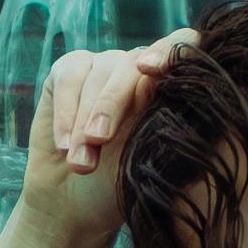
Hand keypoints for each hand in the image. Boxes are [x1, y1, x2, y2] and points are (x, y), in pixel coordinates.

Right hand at [13, 28, 203, 247]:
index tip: (152, 71)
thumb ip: (157, 122)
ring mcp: (104, 66)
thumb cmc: (119, 185)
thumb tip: (153, 84)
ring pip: (98, 74)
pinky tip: (64, 145)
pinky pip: (69, 78)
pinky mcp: (69, 70)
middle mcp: (138, 69)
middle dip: (111, 105)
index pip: (183, 45)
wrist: (73, 203)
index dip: (171, 50)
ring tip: (81, 163)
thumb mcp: (145, 160)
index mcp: (169, 85)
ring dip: (84, 122)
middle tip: (99, 140)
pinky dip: (65, 113)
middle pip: (132, 65)